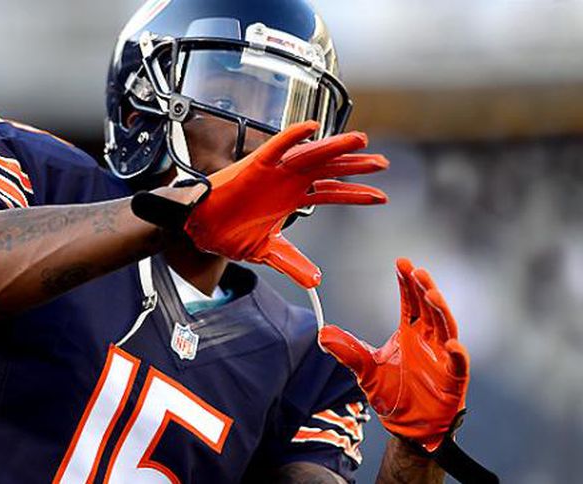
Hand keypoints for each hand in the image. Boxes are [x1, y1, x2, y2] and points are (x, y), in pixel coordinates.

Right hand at [184, 121, 388, 287]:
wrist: (199, 228)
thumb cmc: (227, 232)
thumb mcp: (267, 251)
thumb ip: (291, 263)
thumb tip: (314, 279)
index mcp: (292, 198)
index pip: (332, 191)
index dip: (357, 194)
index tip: (380, 197)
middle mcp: (287, 181)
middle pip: (330, 169)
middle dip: (357, 165)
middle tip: (382, 163)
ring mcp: (273, 172)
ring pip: (311, 154)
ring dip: (336, 146)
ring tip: (361, 141)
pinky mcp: (254, 166)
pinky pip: (277, 147)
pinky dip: (293, 137)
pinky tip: (311, 128)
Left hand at [317, 258, 469, 452]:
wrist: (408, 427)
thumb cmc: (392, 394)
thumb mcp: (365, 370)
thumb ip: (347, 351)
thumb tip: (323, 333)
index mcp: (410, 333)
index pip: (410, 302)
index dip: (407, 283)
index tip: (402, 263)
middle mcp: (429, 340)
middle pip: (429, 308)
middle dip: (424, 288)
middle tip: (417, 271)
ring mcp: (443, 358)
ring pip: (446, 328)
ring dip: (440, 310)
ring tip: (432, 294)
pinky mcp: (453, 380)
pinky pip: (458, 365)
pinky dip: (458, 354)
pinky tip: (453, 344)